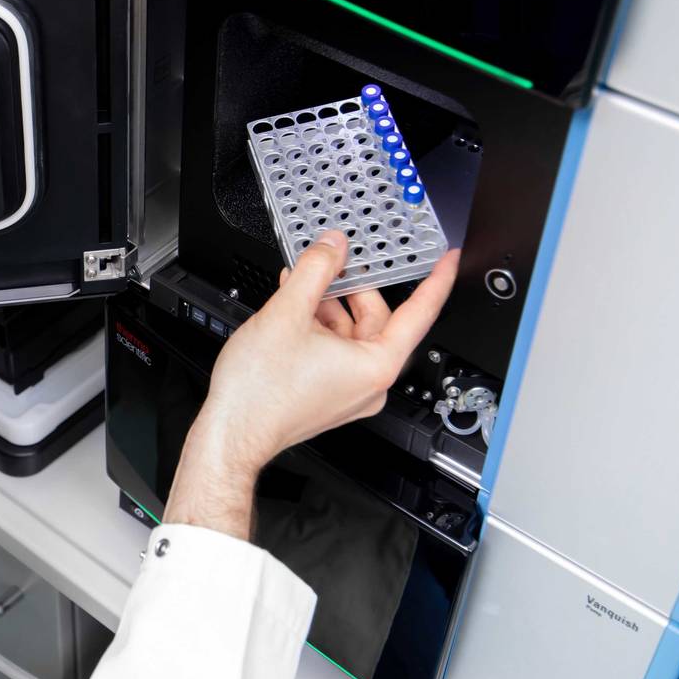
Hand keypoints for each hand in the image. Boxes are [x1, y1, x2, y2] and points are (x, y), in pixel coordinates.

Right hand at [162, 232, 458, 537]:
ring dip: (329, 305)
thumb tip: (333, 247)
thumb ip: (316, 271)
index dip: (435, 281)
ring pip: (352, 333)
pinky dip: (320, 326)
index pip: (420, 314)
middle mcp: (370, 383)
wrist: (232, 431)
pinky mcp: (331, 395)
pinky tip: (296, 308)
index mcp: (376, 365)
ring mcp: (351, 391)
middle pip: (376, 319)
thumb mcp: (288, 313)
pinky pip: (337, 350)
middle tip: (331, 261)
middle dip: (350, 288)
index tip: (447, 261)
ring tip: (300, 284)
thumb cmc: (259, 393)